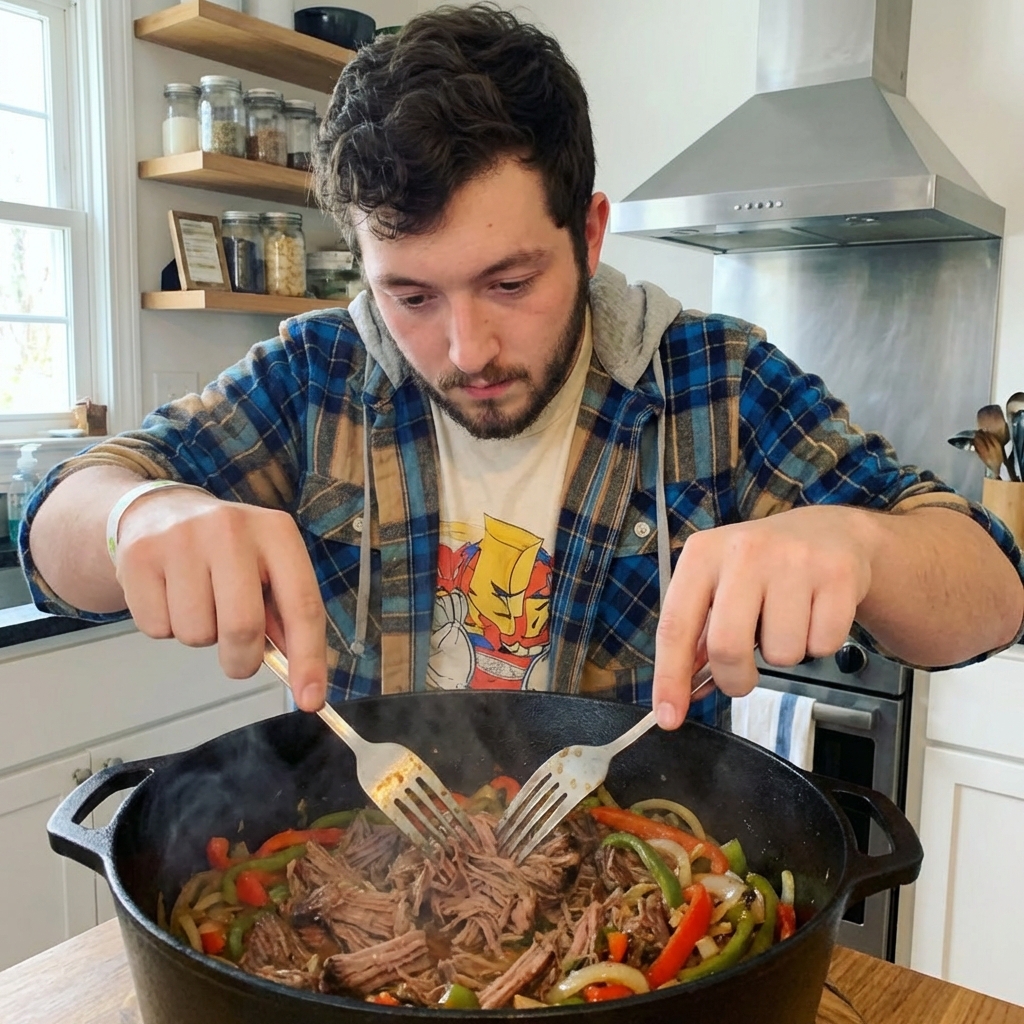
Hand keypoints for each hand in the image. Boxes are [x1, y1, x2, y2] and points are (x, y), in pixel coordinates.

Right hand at [114, 489, 326, 710]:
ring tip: (199, 604)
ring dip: (200, 637)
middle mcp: (230, 529)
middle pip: (242, 627)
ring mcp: (181, 539)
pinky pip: (157, 628)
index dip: (308, 658)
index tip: (311, 700)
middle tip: (239, 659)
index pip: (302, 604)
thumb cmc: (227, 552)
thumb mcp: (267, 567)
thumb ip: (286, 616)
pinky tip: (169, 595)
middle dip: (242, 661)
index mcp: (276, 532)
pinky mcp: (139, 556)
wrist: (159, 511)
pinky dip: (165, 627)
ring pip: (196, 633)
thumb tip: (303, 676)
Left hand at [652, 505, 875, 728]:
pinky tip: (814, 614)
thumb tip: (680, 694)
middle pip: (727, 647)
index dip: (670, 677)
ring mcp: (794, 560)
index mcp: (703, 554)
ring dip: (783, 654)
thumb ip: (696, 637)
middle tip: (742, 678)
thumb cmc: (762, 569)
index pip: (676, 625)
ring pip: (782, 653)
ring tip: (786, 621)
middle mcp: (744, 551)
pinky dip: (819, 644)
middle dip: (734, 679)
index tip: (669, 717)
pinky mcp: (837, 574)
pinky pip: (823, 645)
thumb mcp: (718, 586)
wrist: (828, 533)